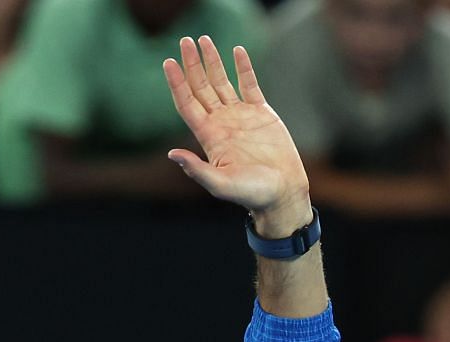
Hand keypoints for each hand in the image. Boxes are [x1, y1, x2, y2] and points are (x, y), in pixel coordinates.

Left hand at [164, 36, 311, 235]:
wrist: (282, 192)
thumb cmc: (251, 194)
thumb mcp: (220, 184)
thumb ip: (196, 169)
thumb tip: (172, 154)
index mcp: (208, 136)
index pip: (187, 103)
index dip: (177, 83)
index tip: (168, 62)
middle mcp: (221, 123)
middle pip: (201, 87)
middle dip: (192, 64)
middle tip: (185, 41)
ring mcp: (240, 116)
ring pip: (222, 81)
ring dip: (212, 61)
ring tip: (203, 39)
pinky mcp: (261, 113)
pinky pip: (249, 84)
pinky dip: (244, 67)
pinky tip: (237, 51)